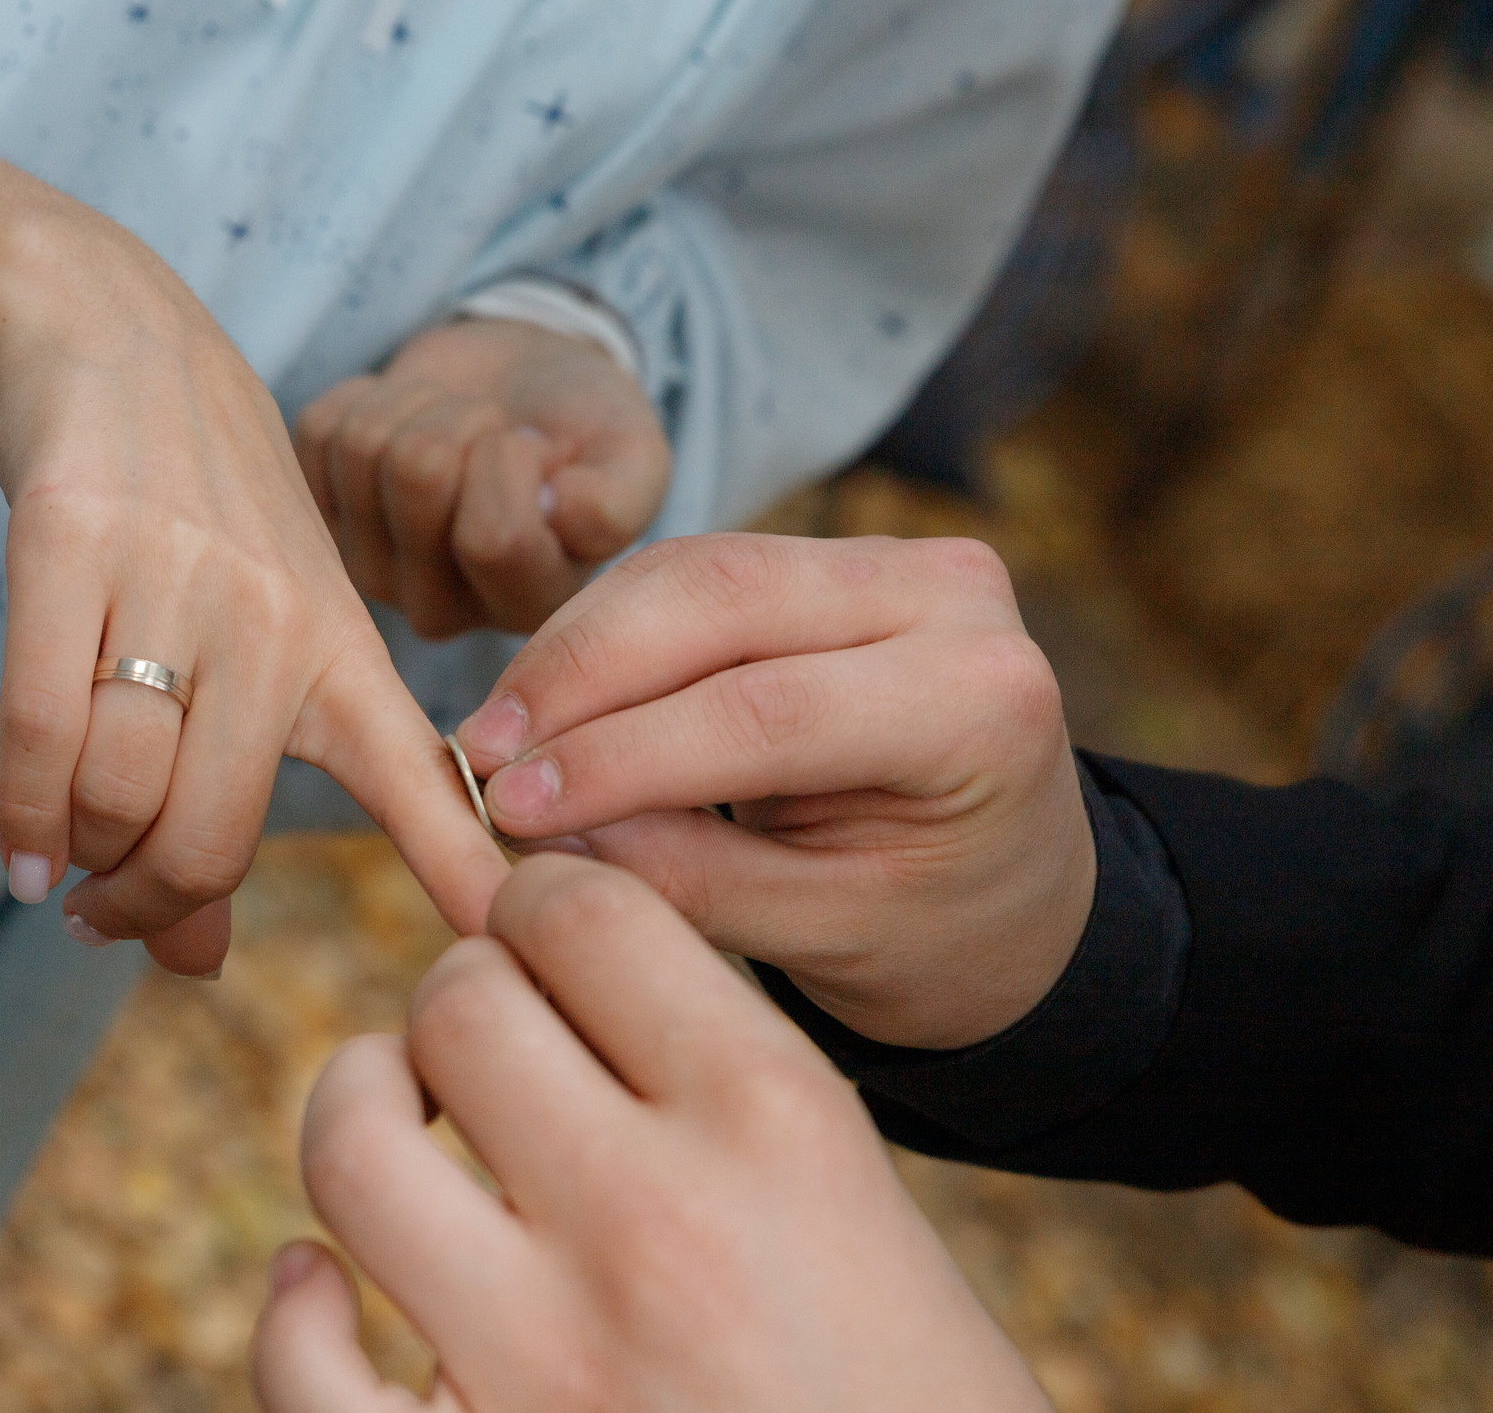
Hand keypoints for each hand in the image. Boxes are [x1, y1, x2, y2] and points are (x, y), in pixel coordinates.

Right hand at [0, 112, 508, 974]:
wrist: (112, 333)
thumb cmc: (197, 517)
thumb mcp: (258, 635)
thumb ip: (237, 795)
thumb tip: (194, 964)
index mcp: (343, 645)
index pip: (422, 779)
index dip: (466, 871)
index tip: (509, 948)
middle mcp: (273, 617)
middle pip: (213, 835)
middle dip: (151, 907)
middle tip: (111, 921)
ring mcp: (173, 578)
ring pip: (121, 793)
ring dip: (78, 863)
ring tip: (62, 872)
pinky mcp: (69, 540)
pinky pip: (40, 731)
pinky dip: (24, 820)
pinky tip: (22, 858)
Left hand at [252, 856, 1046, 1412]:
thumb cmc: (917, 1411)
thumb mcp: (867, 1217)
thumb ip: (728, 1097)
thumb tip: (569, 987)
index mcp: (776, 1128)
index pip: (586, 914)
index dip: (547, 909)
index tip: (548, 945)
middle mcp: (652, 1225)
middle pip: (459, 1003)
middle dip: (464, 1002)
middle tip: (490, 1048)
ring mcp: (540, 1364)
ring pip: (350, 1144)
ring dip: (362, 1111)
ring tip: (399, 1123)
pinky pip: (300, 1364)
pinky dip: (295, 1316)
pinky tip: (327, 1288)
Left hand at [293, 317, 670, 639]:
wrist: (523, 392)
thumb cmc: (584, 431)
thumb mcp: (633, 458)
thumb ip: (620, 498)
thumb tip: (567, 512)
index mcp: (526, 608)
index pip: (493, 537)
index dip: (513, 458)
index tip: (539, 446)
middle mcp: (439, 608)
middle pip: (419, 475)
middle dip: (466, 417)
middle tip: (495, 428)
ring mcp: (368, 566)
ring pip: (364, 445)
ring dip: (420, 402)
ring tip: (457, 422)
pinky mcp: (318, 513)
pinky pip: (321, 426)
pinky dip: (371, 393)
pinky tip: (409, 420)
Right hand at [451, 534, 1091, 1050]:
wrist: (1014, 890)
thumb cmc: (933, 933)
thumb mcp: (826, 936)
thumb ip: (690, 879)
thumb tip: (536, 828)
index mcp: (983, 703)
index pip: (768, 708)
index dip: (621, 754)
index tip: (508, 805)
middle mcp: (952, 595)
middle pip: (720, 597)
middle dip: (577, 674)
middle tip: (478, 755)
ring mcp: (894, 558)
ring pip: (690, 569)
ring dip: (576, 649)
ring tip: (496, 738)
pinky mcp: (835, 556)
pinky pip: (694, 574)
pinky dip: (606, 636)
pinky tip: (545, 702)